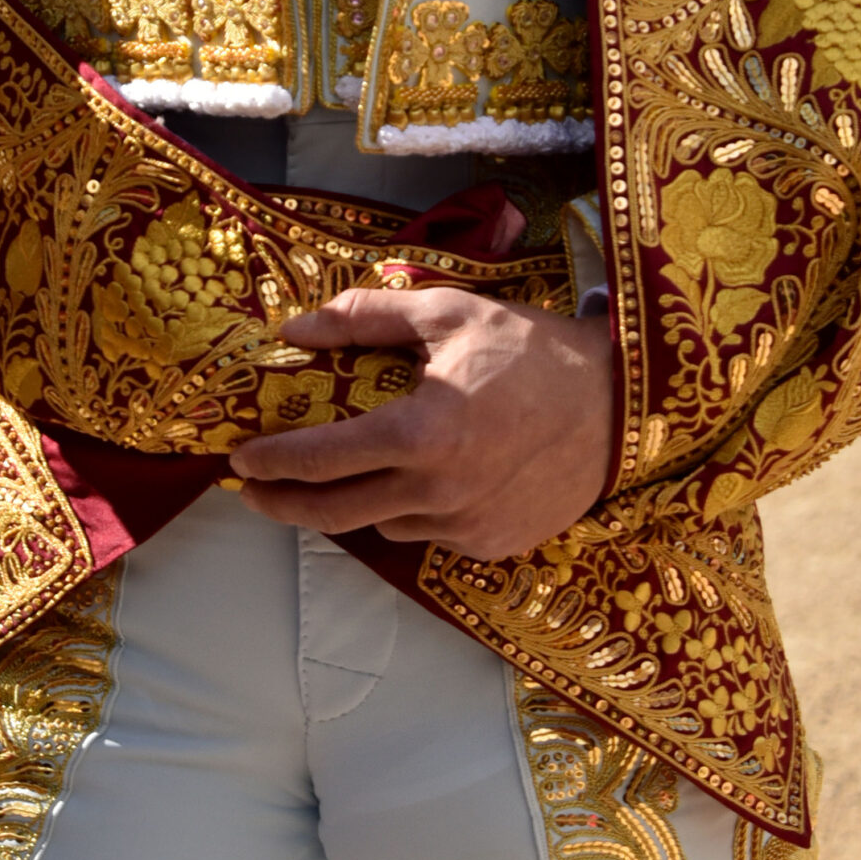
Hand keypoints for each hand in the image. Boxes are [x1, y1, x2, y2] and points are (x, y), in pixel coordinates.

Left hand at [228, 287, 614, 561]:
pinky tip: (413, 481)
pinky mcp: (491, 546)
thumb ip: (365, 319)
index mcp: (421, 433)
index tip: (241, 459)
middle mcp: (438, 491)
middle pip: (334, 513)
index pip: (321, 459)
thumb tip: (296, 330)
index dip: (272, 463)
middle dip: (283, 505)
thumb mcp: (447, 313)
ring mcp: (466, 527)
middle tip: (253, 492)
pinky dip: (408, 512)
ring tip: (338, 475)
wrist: (619, 404)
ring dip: (351, 504)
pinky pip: (428, 535)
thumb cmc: (531, 349)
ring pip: (382, 525)